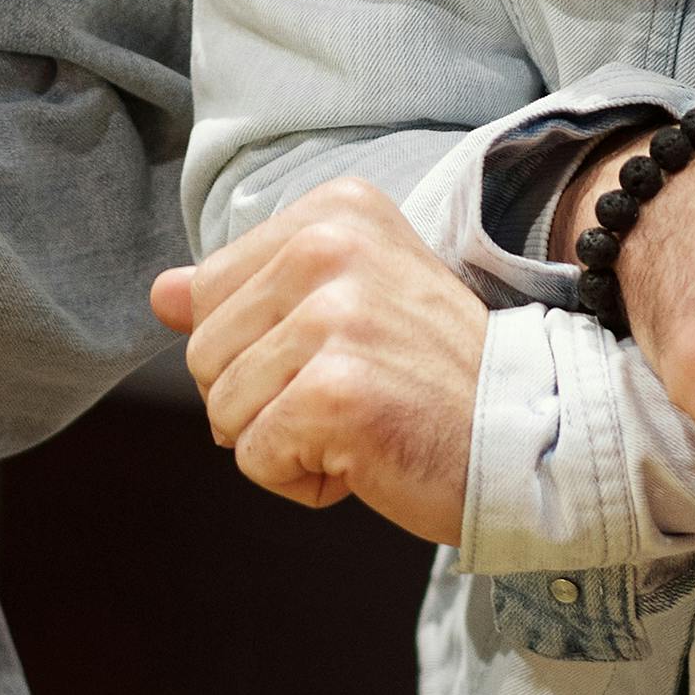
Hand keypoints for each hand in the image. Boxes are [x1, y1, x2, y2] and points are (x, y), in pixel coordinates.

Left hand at [149, 180, 480, 542]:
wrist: (535, 437)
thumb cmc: (436, 378)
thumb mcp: (345, 307)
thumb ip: (248, 293)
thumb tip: (159, 293)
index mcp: (332, 212)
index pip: (208, 292)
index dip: (259, 350)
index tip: (345, 354)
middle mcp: (329, 247)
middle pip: (201, 355)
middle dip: (262, 402)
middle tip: (355, 398)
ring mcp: (334, 317)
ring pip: (221, 412)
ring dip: (284, 443)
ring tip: (364, 425)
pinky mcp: (335, 392)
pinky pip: (254, 459)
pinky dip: (303, 482)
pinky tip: (367, 458)